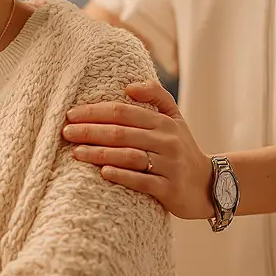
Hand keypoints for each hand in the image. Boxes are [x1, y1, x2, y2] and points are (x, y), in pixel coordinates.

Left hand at [63, 80, 213, 221]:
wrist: (209, 186)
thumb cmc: (181, 149)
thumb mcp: (175, 119)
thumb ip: (156, 96)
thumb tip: (129, 86)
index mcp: (164, 122)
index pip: (124, 112)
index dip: (96, 111)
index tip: (71, 114)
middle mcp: (167, 141)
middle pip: (122, 133)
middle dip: (91, 131)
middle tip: (66, 132)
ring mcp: (169, 165)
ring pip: (129, 156)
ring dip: (100, 153)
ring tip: (76, 153)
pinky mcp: (169, 189)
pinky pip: (143, 181)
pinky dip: (122, 175)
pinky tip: (103, 172)